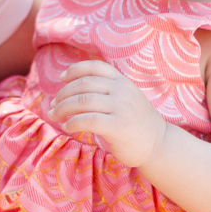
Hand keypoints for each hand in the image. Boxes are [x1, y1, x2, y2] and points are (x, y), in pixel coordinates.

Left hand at [50, 60, 168, 167]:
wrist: (158, 144)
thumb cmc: (136, 124)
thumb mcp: (127, 98)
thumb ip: (108, 91)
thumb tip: (74, 92)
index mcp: (122, 82)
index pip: (95, 67)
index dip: (75, 70)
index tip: (61, 78)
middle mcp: (122, 91)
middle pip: (84, 85)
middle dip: (63, 94)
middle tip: (52, 105)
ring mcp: (121, 108)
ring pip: (82, 101)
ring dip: (62, 108)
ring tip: (54, 116)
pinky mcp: (118, 126)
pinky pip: (88, 120)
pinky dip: (72, 122)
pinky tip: (67, 127)